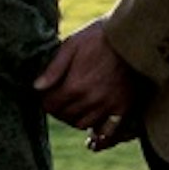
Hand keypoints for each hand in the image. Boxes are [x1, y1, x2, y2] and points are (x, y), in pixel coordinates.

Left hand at [34, 20, 147, 150]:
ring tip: (74, 106)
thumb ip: (54, 69)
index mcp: (75, 85)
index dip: (45, 99)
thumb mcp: (72, 45)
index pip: (50, 105)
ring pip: (82, 124)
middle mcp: (90, 100)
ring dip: (74, 118)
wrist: (132, 35)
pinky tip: (92, 129)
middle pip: (65, 116)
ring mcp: (108, 105)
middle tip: (59, 99)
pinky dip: (98, 134)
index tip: (47, 93)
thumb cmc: (99, 36)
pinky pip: (107, 132)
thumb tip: (36, 88)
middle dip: (58, 108)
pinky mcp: (123, 107)